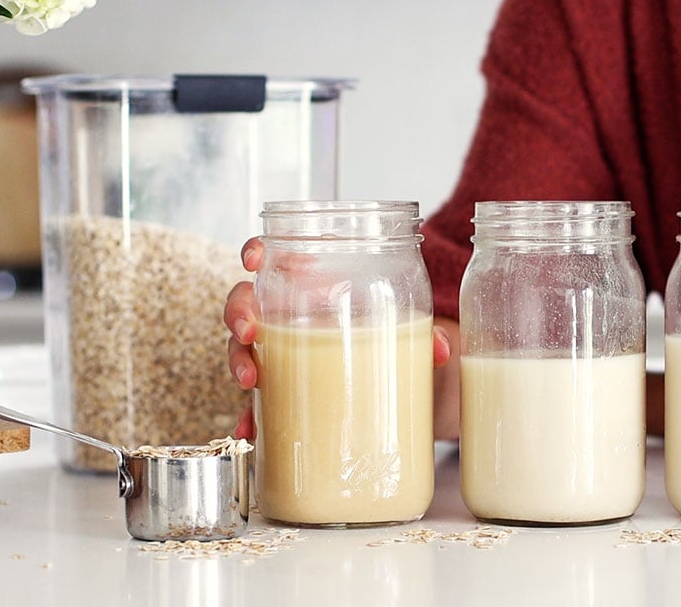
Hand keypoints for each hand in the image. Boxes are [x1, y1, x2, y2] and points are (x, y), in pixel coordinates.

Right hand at [223, 237, 455, 439]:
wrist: (410, 381)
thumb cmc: (401, 341)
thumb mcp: (415, 333)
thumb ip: (430, 335)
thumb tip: (441, 349)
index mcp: (321, 286)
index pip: (280, 258)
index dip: (258, 251)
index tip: (254, 259)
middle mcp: (295, 316)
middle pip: (249, 301)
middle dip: (239, 311)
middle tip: (249, 330)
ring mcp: (287, 354)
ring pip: (244, 347)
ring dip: (239, 361)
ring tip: (251, 382)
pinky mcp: (289, 391)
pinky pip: (260, 400)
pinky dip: (250, 415)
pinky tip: (250, 429)